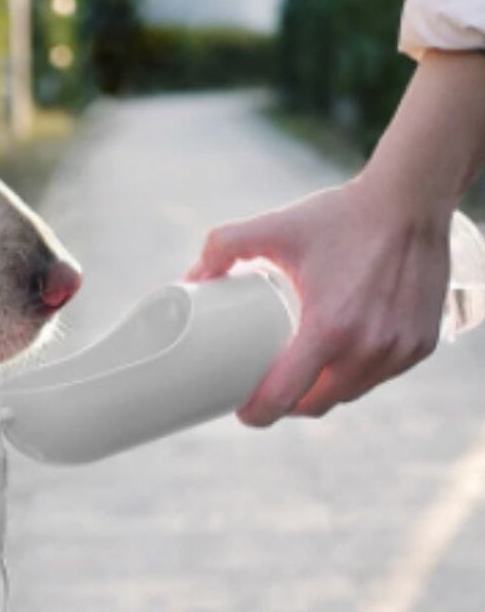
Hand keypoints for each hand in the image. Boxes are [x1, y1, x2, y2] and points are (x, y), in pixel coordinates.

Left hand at [187, 175, 450, 425]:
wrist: (412, 199)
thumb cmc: (341, 216)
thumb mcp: (275, 226)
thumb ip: (223, 246)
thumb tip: (191, 278)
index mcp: (329, 329)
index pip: (285, 397)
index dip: (257, 413)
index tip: (240, 410)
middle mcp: (369, 349)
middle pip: (315, 405)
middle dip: (285, 406)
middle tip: (263, 388)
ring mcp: (400, 351)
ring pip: (349, 395)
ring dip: (320, 394)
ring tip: (295, 377)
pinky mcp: (421, 345)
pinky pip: (378, 378)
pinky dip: (354, 378)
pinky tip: (336, 366)